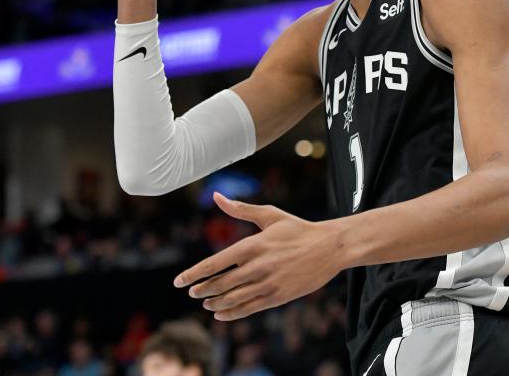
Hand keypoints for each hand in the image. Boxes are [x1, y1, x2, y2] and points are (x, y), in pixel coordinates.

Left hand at [174, 192, 344, 320]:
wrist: (330, 248)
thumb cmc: (298, 229)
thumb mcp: (270, 215)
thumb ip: (241, 208)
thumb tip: (217, 196)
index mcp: (252, 245)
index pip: (214, 264)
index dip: (193, 274)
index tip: (179, 282)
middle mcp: (257, 267)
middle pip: (220, 284)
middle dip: (202, 290)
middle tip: (193, 291)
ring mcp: (268, 284)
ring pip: (232, 300)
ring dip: (214, 303)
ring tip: (206, 303)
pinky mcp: (278, 297)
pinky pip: (248, 309)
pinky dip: (231, 313)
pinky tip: (221, 313)